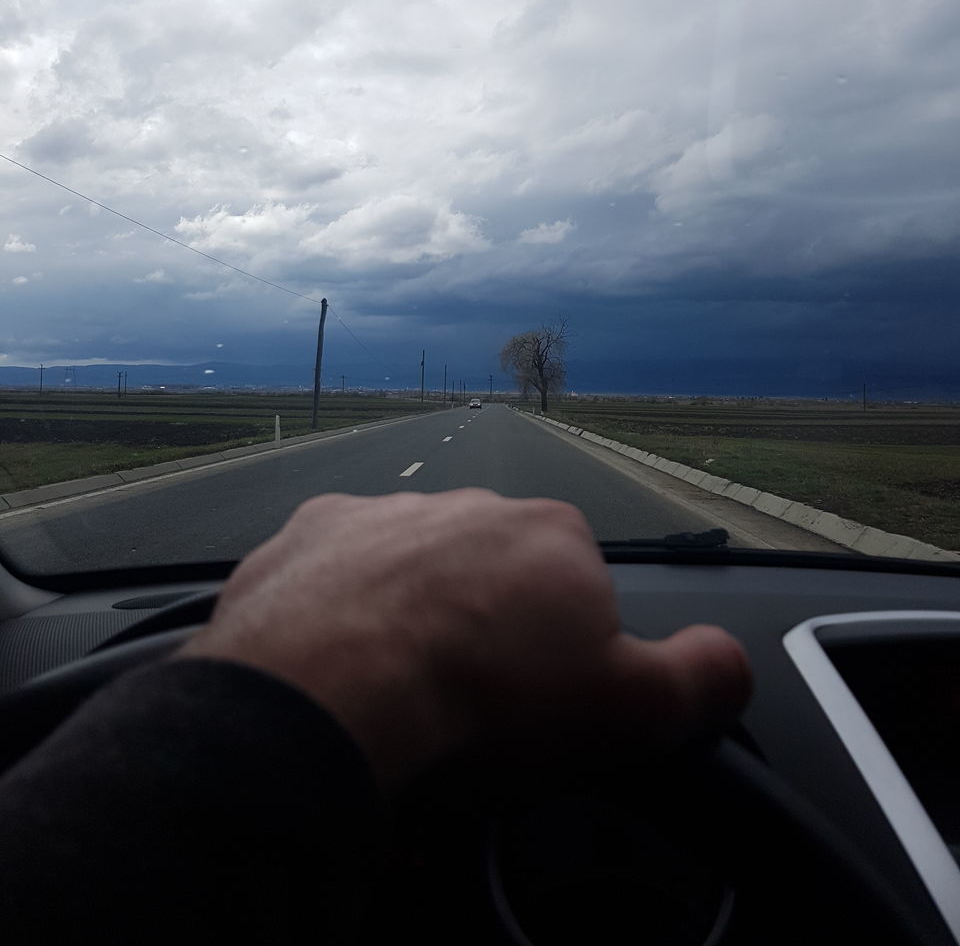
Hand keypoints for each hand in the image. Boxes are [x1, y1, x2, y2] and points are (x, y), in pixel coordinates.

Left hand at [178, 489, 750, 789]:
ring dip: (412, 608)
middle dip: (487, 621)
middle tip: (470, 698)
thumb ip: (704, 676)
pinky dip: (339, 606)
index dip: (565, 649)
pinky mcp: (311, 533)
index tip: (540, 699)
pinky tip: (339, 657)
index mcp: (553, 533)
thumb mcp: (632, 706)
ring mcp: (385, 511)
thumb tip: (733, 661)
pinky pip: (337, 569)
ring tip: (399, 684)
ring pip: (414, 564)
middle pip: (494, 569)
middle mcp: (472, 503)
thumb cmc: (485, 693)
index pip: (580, 585)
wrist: (334, 682)